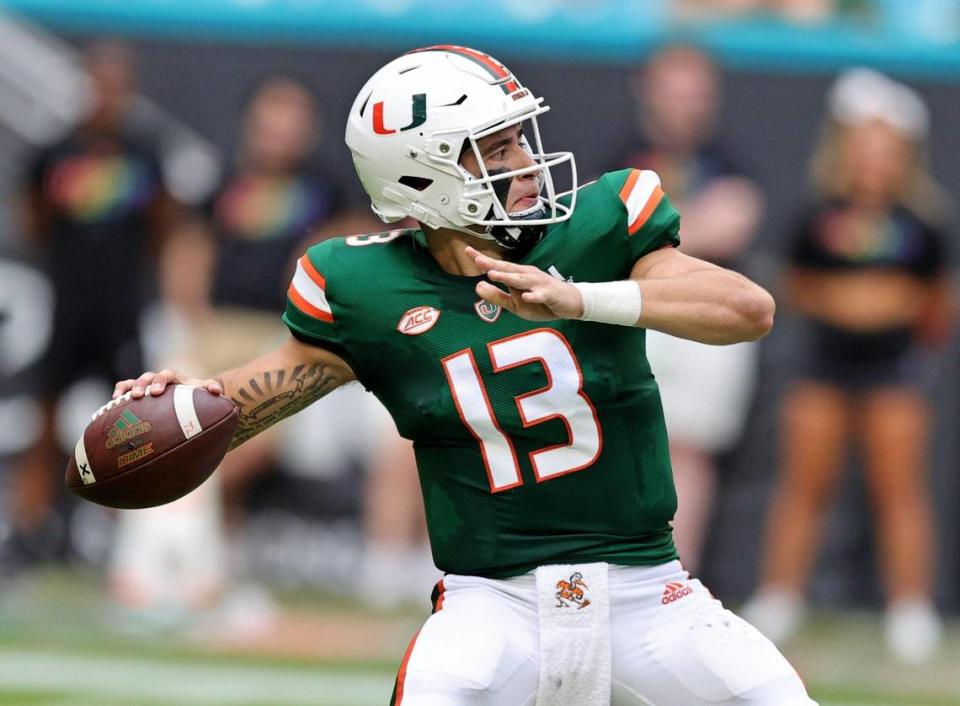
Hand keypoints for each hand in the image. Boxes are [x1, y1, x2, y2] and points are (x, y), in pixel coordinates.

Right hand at [111, 369, 221, 401]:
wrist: (186, 394)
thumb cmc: (194, 394)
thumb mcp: (202, 391)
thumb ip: (210, 388)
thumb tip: (217, 391)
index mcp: (174, 377)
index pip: (167, 374)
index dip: (161, 381)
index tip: (157, 392)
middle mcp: (158, 379)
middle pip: (147, 377)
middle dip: (142, 385)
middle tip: (139, 396)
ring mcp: (146, 385)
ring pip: (133, 382)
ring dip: (127, 389)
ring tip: (118, 399)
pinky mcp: (138, 392)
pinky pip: (125, 390)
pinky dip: (118, 395)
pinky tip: (110, 407)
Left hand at [466, 246, 582, 321]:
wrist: (570, 303)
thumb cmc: (541, 302)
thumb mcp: (514, 303)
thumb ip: (496, 296)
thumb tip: (477, 286)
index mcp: (518, 276)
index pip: (498, 266)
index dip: (484, 260)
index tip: (468, 251)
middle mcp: (527, 275)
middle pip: (508, 268)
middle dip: (493, 264)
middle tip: (477, 259)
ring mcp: (539, 284)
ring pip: (522, 280)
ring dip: (508, 276)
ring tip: (494, 274)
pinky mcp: (550, 294)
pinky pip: (541, 295)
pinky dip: (533, 296)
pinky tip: (526, 297)